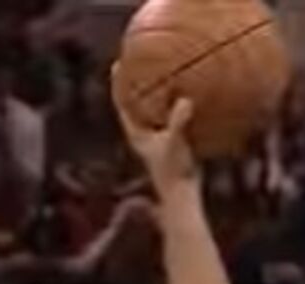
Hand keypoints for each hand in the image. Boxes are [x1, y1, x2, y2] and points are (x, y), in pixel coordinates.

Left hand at [113, 71, 198, 204]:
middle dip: (136, 87)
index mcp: (137, 134)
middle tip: (139, 65)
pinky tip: (186, 100)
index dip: (118, 84)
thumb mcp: (176, 142)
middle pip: (135, 106)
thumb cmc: (175, 171)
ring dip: (156, 98)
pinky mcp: (173, 147)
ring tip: (162, 78)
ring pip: (153, 114)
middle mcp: (144, 137)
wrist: (183, 197)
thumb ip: (178, 121)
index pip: (122, 104)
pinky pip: (171, 122)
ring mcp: (158, 142)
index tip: (117, 65)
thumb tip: (185, 101)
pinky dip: (175, 110)